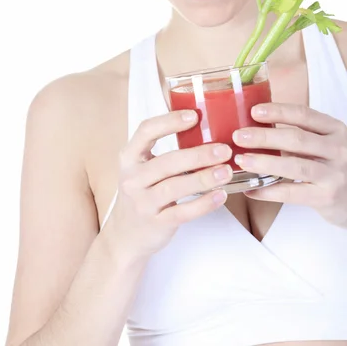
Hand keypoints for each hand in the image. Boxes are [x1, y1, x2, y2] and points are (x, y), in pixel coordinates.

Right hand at [102, 110, 232, 262]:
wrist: (125, 236)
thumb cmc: (142, 193)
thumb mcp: (143, 169)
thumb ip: (166, 153)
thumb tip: (206, 130)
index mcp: (130, 157)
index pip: (146, 131)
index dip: (170, 121)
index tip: (195, 115)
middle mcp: (133, 178)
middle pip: (167, 162)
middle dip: (198, 154)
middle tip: (224, 149)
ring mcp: (143, 202)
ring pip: (175, 186)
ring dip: (204, 178)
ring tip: (226, 171)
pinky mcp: (156, 223)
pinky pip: (182, 212)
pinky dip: (203, 204)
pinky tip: (220, 195)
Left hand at [232, 102, 346, 227]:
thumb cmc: (331, 166)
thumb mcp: (324, 144)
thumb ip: (298, 136)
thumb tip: (254, 128)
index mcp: (334, 129)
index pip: (304, 115)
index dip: (278, 112)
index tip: (254, 111)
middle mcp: (338, 149)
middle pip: (297, 139)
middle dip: (264, 137)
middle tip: (239, 136)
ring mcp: (334, 174)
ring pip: (295, 165)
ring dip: (264, 162)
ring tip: (241, 160)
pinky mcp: (327, 197)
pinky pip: (293, 193)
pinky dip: (269, 191)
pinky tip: (251, 189)